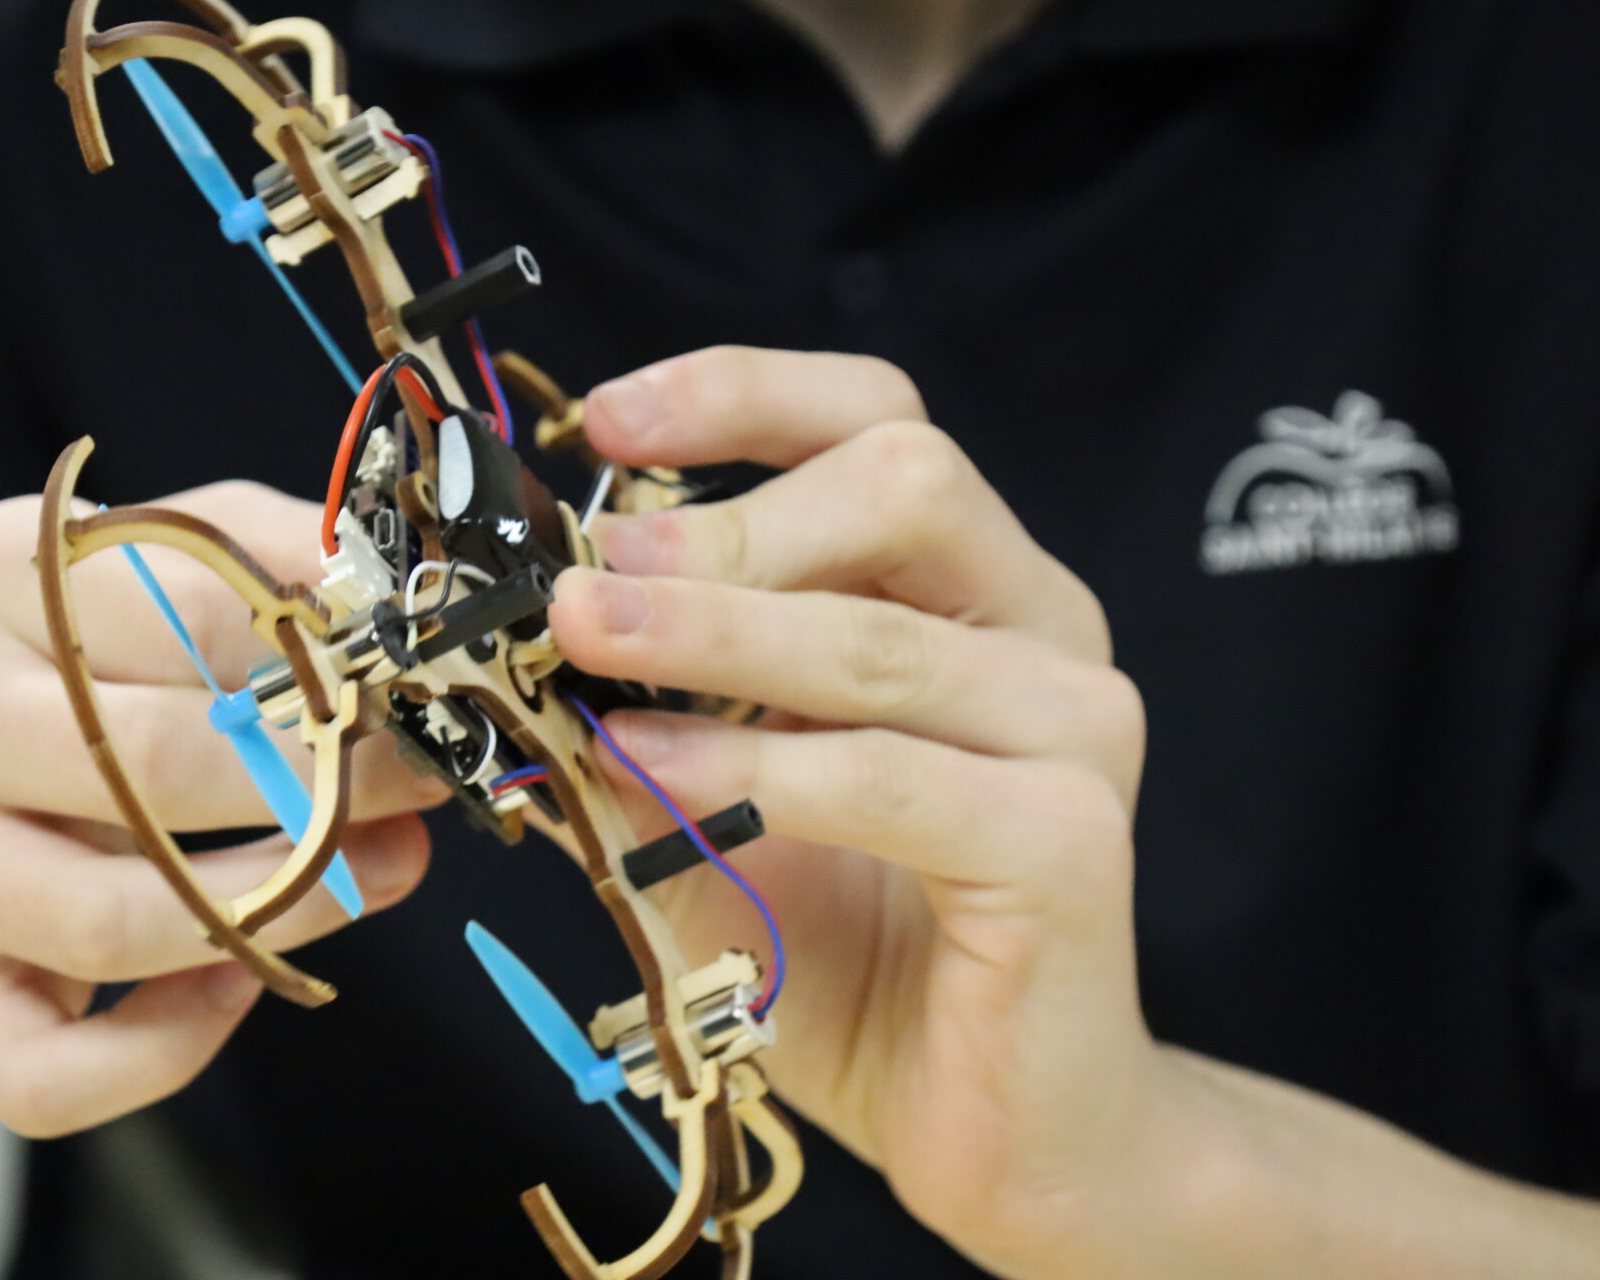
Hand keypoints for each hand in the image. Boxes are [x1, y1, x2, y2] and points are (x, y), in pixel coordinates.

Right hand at [0, 481, 444, 1135]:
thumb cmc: (86, 665)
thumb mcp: (168, 573)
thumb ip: (282, 565)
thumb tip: (408, 610)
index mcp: (4, 581)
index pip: (195, 614)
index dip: (332, 664)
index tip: (419, 692)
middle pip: (156, 769)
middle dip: (323, 790)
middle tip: (416, 787)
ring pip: (114, 924)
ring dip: (278, 914)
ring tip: (369, 878)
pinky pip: (52, 1069)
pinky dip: (166, 1049)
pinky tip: (238, 984)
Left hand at [548, 348, 1164, 1276]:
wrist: (998, 1125)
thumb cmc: (858, 953)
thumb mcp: (723, 804)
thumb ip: (648, 715)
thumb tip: (525, 632)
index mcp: (973, 591)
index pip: (879, 423)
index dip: (743, 395)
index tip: (607, 426)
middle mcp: (1044, 633)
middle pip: (905, 481)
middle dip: (724, 515)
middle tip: (585, 574)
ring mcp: (1075, 732)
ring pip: (880, 635)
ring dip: (712, 633)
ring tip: (583, 642)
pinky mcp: (1072, 843)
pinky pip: (889, 777)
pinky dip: (756, 768)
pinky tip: (655, 774)